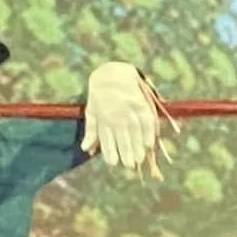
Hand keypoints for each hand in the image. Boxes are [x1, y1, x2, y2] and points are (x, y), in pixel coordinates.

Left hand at [82, 60, 168, 177]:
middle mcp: (116, 116)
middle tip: (130, 165)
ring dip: (138, 147)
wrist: (112, 71)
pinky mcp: (141, 104)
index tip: (114, 163)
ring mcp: (130, 110)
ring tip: (140, 158)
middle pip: (123, 139)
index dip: (111, 153)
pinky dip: (149, 133)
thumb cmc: (99, 93)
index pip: (107, 140)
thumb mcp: (91, 111)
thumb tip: (86, 150)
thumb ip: (90, 131)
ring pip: (135, 133)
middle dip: (127, 154)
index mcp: (103, 119)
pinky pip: (147, 121)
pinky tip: (150, 144)